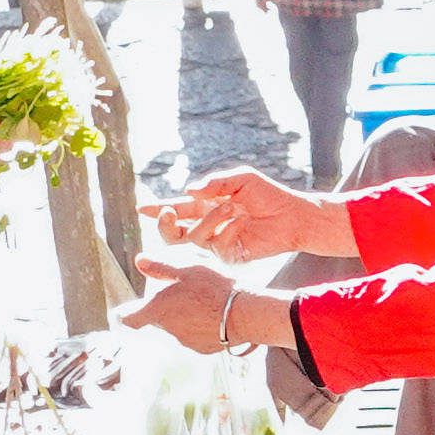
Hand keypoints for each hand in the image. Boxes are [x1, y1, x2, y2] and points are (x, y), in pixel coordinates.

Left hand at [123, 250, 249, 350]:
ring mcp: (186, 341)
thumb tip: (140, 261)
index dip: (124, 314)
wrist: (245, 313)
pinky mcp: (204, 348)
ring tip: (204, 301)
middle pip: (157, 320)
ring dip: (184, 316)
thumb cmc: (214, 287)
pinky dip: (200, 326)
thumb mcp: (187, 268)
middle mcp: (168, 330)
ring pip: (177, 327)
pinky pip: (195, 336)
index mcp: (158, 310)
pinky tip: (215, 314)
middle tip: (181, 293)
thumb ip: (161, 266)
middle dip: (164, 308)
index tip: (123, 312)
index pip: (129, 319)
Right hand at [151, 167, 333, 257]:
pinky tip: (244, 221)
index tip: (142, 208)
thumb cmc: (269, 194)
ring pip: (194, 239)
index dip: (159, 209)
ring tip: (231, 207)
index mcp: (207, 206)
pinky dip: (229, 230)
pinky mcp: (230, 255)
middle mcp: (209, 225)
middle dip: (167, 224)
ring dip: (209, 220)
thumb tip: (189, 192)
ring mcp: (218, 242)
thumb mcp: (242, 179)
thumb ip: (215, 183)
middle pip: (175, 232)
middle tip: (170, 214)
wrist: (292, 215)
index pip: (177, 209)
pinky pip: (217, 246)